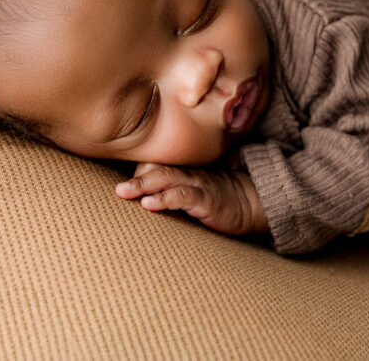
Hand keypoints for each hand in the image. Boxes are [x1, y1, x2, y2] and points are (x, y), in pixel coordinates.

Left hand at [115, 162, 268, 235]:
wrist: (252, 202)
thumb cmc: (219, 197)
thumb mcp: (193, 190)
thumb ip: (172, 188)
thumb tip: (142, 198)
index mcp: (183, 170)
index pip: (155, 163)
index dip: (138, 171)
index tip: (120, 184)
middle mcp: (188, 173)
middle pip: (157, 168)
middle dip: (135, 177)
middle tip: (116, 189)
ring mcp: (198, 184)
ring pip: (167, 178)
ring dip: (144, 185)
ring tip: (124, 192)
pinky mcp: (207, 199)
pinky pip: (184, 196)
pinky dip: (165, 199)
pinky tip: (149, 204)